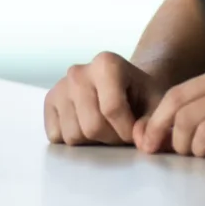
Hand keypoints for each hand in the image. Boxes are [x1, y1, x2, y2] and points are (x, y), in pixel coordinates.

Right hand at [44, 52, 161, 146]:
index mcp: (106, 63)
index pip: (112, 110)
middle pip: (91, 126)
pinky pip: (56, 137)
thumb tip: (141, 142)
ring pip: (73, 136)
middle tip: (120, 131)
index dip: (127, 131)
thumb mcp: (155, 104)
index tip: (135, 132)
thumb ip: (152, 123)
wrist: (123, 85)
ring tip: (105, 127)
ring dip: (93, 141)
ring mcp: (60, 86)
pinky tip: (88, 126)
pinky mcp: (49, 102)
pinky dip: (74, 141)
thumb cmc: (140, 94)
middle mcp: (78, 71)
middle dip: (111, 138)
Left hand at [132, 65, 204, 159]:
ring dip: (197, 151)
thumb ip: (191, 107)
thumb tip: (144, 132)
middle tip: (184, 151)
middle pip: (184, 118)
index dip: (156, 122)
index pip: (176, 96)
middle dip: (177, 142)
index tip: (147, 143)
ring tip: (204, 152)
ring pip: (203, 134)